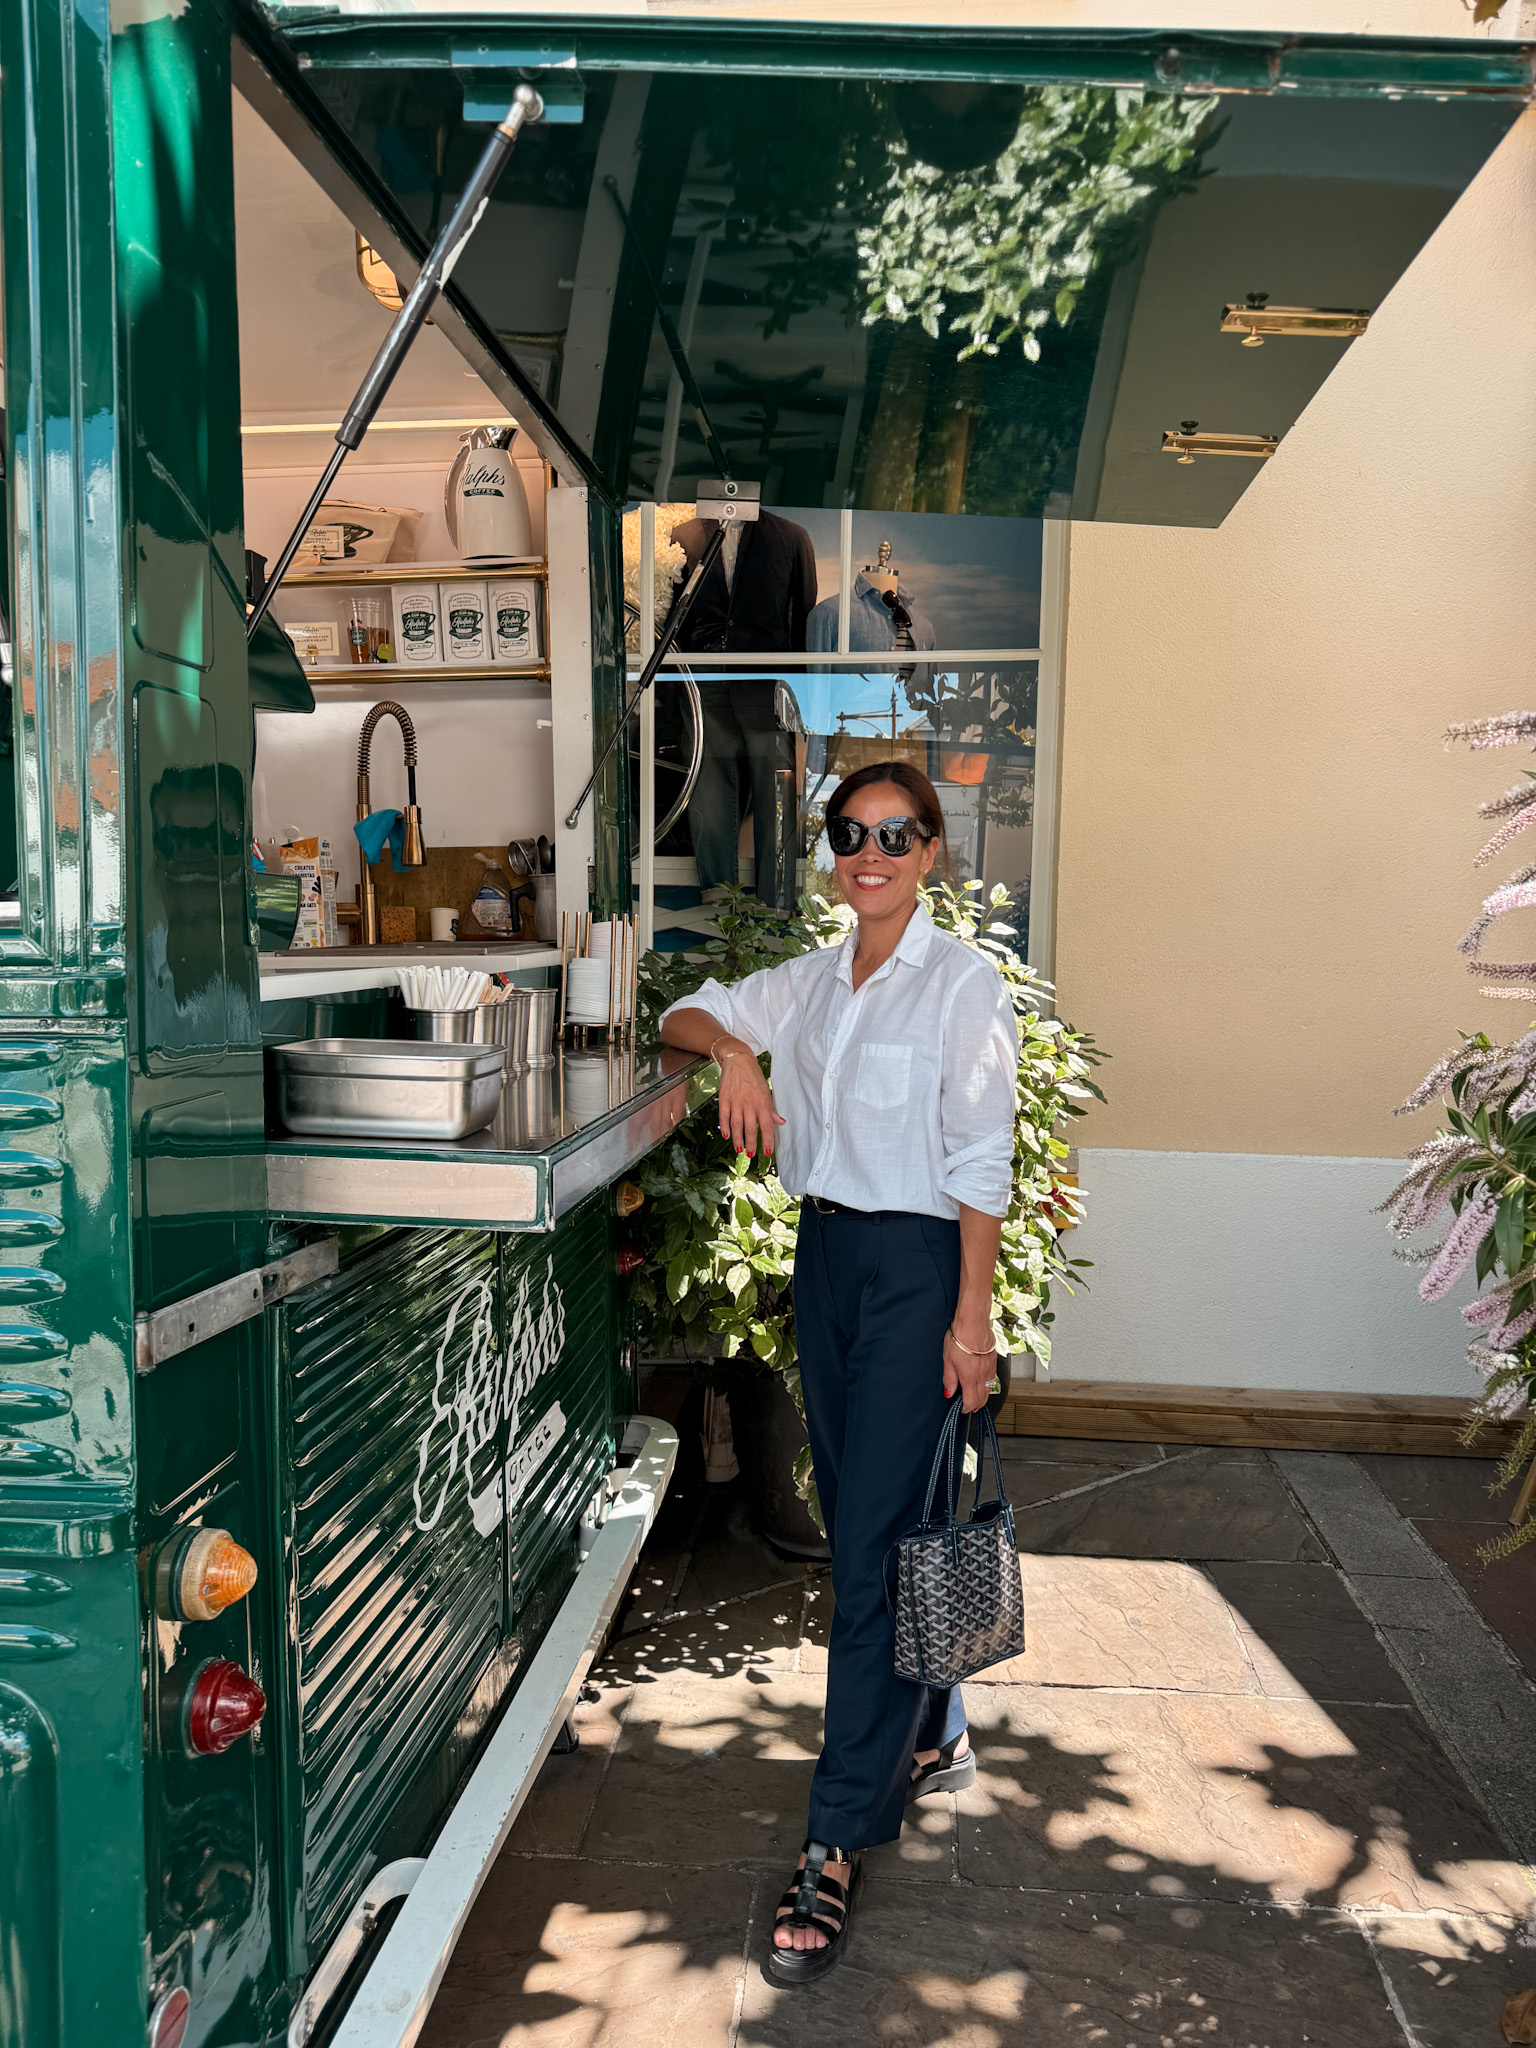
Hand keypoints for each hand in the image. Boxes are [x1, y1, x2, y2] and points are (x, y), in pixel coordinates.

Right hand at [716, 1041, 785, 1158]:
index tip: (767, 1152)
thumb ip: (771, 1109)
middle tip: (751, 1155)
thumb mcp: (766, 1090)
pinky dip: (725, 1127)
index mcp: (762, 1102)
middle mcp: (749, 1103)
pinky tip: (726, 1136)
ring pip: (737, 1125)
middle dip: (751, 1144)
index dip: (767, 1140)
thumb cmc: (753, 1076)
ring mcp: (736, 1101)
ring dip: (738, 1139)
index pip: (766, 1126)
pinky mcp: (724, 1098)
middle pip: (750, 1129)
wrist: (737, 1059)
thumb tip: (781, 1122)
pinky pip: (724, 1116)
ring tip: (739, 1149)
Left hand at [943, 1303, 996, 1412]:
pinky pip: (993, 1378)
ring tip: (978, 1398)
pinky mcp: (994, 1360)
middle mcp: (982, 1375)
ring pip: (989, 1389)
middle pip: (982, 1398)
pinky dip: (989, 1385)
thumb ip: (949, 1379)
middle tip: (970, 1407)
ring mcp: (990, 1368)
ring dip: (983, 1396)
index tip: (962, 1409)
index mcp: (969, 1378)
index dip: (966, 1408)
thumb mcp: (947, 1360)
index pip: (971, 1401)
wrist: (973, 1323)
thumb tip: (949, 1392)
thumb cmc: (959, 1338)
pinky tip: (984, 1383)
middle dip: (976, 1405)